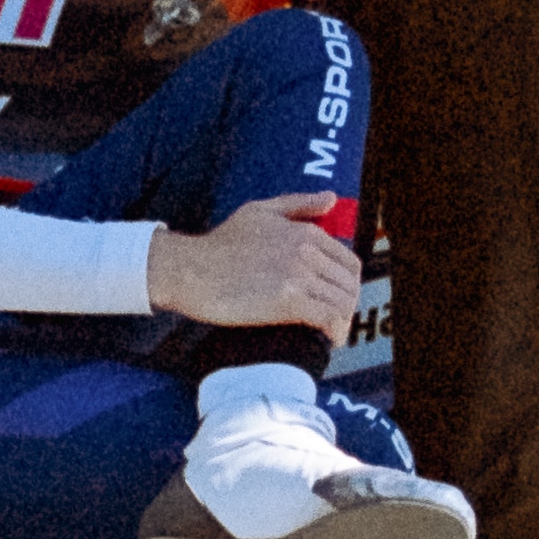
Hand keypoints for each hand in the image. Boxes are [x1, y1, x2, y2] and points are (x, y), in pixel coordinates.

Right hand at [147, 193, 360, 341]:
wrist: (190, 270)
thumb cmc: (220, 244)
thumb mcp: (260, 211)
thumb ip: (298, 204)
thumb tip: (331, 199)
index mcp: (305, 232)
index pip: (348, 261)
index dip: (348, 284)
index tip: (338, 298)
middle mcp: (306, 251)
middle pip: (348, 284)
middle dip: (347, 305)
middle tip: (336, 320)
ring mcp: (298, 276)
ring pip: (342, 302)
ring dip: (342, 321)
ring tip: (331, 332)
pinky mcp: (287, 301)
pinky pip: (327, 318)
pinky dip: (334, 331)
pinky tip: (328, 339)